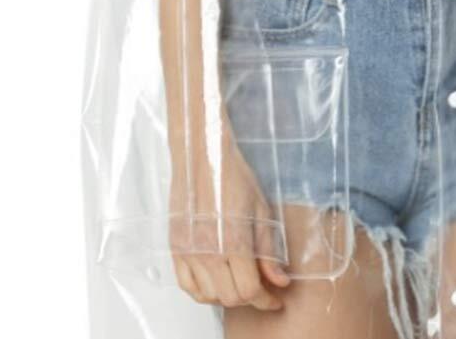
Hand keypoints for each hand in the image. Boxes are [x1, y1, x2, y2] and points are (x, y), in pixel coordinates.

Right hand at [169, 137, 291, 310]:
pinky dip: (202, 291)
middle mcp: (208, 251)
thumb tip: (280, 280)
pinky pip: (187, 285)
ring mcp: (188, 251)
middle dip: (251, 299)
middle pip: (230, 297)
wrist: (203, 155)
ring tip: (240, 282)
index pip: (250, 290)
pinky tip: (216, 281)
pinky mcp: (176, 248)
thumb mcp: (261, 209)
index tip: (276, 299)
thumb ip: (268, 250)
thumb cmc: (233, 175)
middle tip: (262, 290)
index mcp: (233, 241)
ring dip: (227, 296)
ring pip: (208, 296)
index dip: (267, 300)